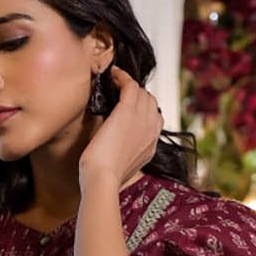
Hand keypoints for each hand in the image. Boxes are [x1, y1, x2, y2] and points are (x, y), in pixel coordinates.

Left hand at [78, 63, 163, 190]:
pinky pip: (130, 85)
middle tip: (119, 92)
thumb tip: (118, 152)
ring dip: (128, 84)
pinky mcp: (128, 111)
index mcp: (151, 145)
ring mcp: (142, 120)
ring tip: (115, 80)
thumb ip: (126, 157)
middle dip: (137, 95)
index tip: (128, 108)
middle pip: (150, 102)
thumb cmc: (105, 179)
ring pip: (142, 92)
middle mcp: (151, 130)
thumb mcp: (122, 169)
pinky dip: (121, 76)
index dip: (142, 110)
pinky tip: (112, 74)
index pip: (153, 119)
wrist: (102, 180)